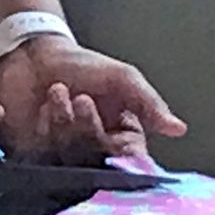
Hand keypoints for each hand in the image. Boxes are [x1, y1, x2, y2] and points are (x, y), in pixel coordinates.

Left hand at [0, 38, 183, 163]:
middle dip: (88, 129)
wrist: (37, 54)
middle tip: (82, 99)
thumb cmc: (83, 65)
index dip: (126, 159)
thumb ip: (148, 102)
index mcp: (122, 138)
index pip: (131, 160)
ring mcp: (66, 155)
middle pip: (97, 160)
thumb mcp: (122, 77)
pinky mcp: (39, 154)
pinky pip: (44, 154)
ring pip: (70, 157)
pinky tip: (46, 105)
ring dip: (65, 122)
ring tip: (58, 90)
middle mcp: (96, 151)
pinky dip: (47, 127)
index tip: (115, 144)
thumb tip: (178, 128)